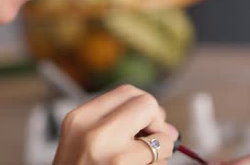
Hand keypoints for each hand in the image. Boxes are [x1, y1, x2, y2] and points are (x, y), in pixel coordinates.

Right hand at [53, 84, 178, 164]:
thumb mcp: (86, 144)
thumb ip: (121, 127)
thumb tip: (169, 129)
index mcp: (79, 119)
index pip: (127, 92)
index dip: (143, 108)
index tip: (141, 128)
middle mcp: (93, 131)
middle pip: (147, 103)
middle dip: (157, 123)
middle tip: (149, 146)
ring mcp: (112, 154)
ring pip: (162, 133)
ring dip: (162, 149)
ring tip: (141, 164)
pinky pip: (163, 156)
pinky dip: (160, 164)